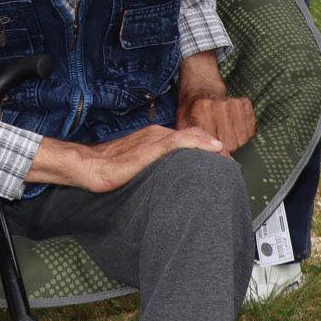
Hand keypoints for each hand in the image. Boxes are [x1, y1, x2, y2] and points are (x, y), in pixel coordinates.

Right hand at [67, 123, 223, 193]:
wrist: (90, 166)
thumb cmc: (110, 169)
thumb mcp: (139, 168)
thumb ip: (157, 170)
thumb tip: (173, 185)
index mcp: (155, 138)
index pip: (188, 139)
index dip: (207, 149)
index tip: (222, 162)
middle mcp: (157, 134)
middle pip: (194, 136)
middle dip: (214, 148)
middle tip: (231, 162)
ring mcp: (154, 139)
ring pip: (191, 137)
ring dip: (211, 146)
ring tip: (228, 157)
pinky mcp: (149, 147)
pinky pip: (178, 141)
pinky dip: (197, 142)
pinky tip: (210, 147)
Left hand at [177, 91, 254, 155]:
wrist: (202, 89)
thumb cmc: (192, 110)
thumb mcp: (182, 123)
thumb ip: (187, 141)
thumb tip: (194, 162)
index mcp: (201, 109)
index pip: (213, 142)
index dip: (215, 155)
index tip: (215, 160)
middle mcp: (219, 104)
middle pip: (231, 143)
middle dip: (226, 149)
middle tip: (217, 146)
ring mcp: (233, 103)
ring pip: (243, 138)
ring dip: (236, 142)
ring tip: (225, 137)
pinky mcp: (245, 104)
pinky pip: (251, 130)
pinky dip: (244, 134)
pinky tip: (233, 130)